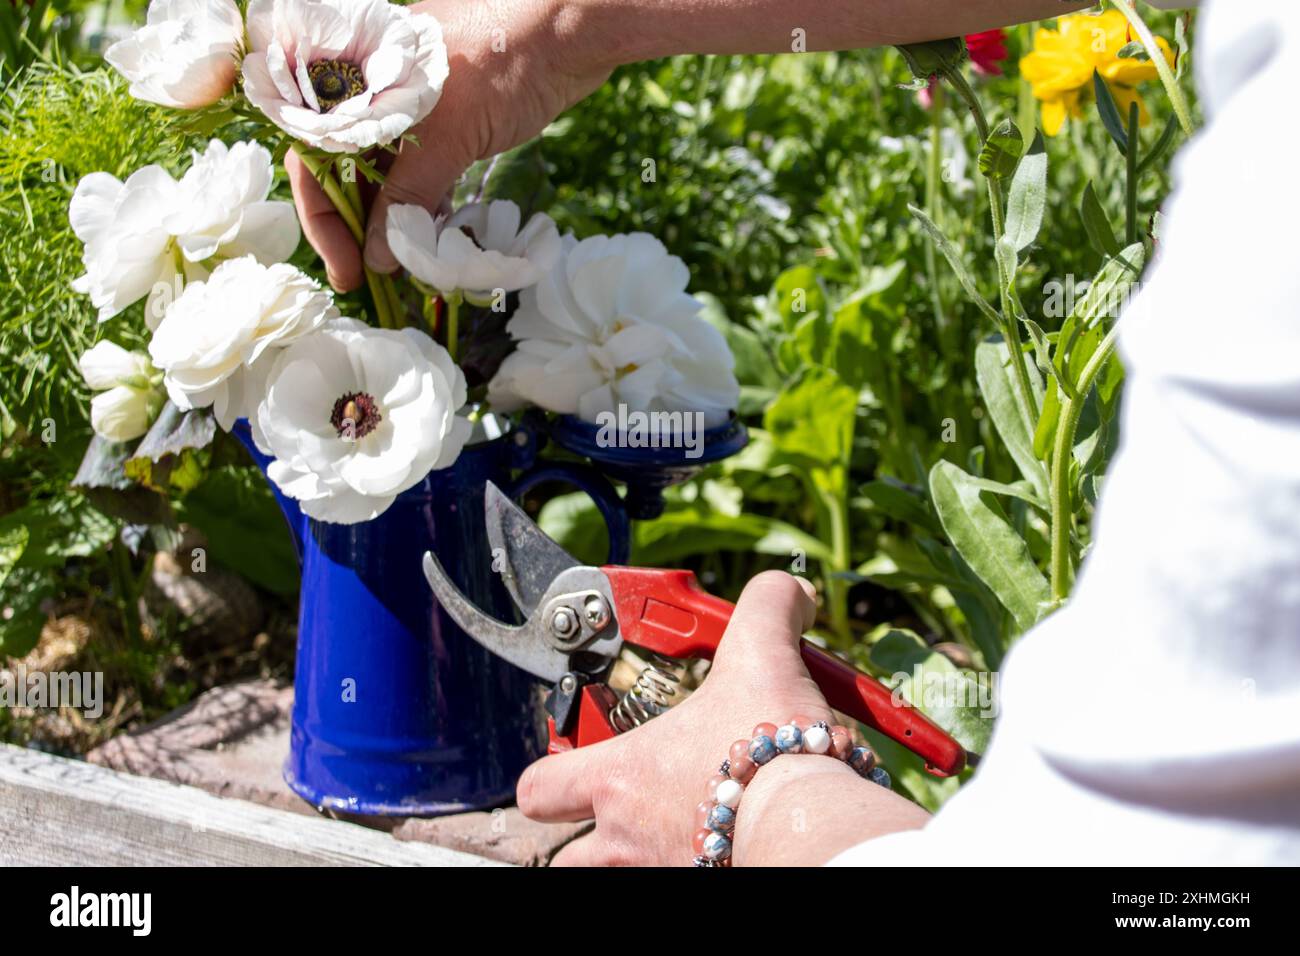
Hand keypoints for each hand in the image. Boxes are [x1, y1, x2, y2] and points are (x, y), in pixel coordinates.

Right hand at [286, 0, 611, 290]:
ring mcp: (412, 107)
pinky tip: (432, 239)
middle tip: (371, 279)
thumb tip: (378, 256)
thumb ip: (407, 197)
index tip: (347, 267)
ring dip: (392, 223)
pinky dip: (423, 206)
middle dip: (357, 227)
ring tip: (404, 268)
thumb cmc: (502, 63)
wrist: (569, 30)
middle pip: (345, 170)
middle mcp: (373, 92)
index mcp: (353, 78)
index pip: (312, 155)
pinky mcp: (450, 122)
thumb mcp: (447, 136)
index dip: (323, 215)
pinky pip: (422, 172)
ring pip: (386, 175)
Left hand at [516, 571, 852, 865]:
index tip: (580, 755)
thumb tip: (788, 588)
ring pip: (617, 874)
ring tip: (679, 826)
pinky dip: (695, 863)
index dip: (550, 771)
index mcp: (619, 777)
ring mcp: (659, 872)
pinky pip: (674, 879)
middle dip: (587, 835)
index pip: (539, 786)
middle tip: (629, 805)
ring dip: (637, 853)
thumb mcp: (764, 655)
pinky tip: (729, 845)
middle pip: (566, 854)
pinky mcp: (701, 888)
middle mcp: (626, 838)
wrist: (814, 823)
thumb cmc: (772, 748)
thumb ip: (766, 608)